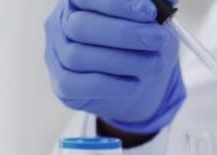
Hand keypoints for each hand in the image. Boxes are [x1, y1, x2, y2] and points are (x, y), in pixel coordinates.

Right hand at [45, 0, 185, 133]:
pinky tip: (133, 84)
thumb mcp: (153, 22)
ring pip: (79, 56)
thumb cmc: (140, 44)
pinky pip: (76, 84)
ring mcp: (58, 55)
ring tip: (155, 65)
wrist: (138, 84)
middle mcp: (61, 25)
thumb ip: (156, 6)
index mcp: (79, 2)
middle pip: (81, 26)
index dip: (117, 4)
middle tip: (158, 39)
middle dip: (124, 33)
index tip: (150, 12)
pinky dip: (109, 85)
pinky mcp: (63, 85)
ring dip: (123, 61)